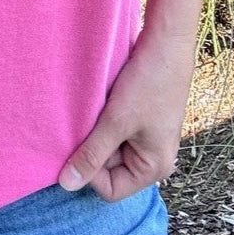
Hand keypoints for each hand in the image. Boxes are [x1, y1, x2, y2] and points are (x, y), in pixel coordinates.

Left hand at [58, 31, 194, 201]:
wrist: (167, 45)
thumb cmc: (147, 84)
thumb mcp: (116, 122)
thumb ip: (92, 155)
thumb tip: (66, 185)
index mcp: (153, 168)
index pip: (110, 190)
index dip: (89, 172)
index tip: (78, 144)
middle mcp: (152, 159)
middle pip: (108, 169)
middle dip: (92, 149)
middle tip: (83, 123)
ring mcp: (146, 139)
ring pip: (108, 147)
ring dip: (95, 132)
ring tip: (92, 112)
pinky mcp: (140, 121)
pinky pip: (114, 131)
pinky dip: (102, 121)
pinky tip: (98, 103)